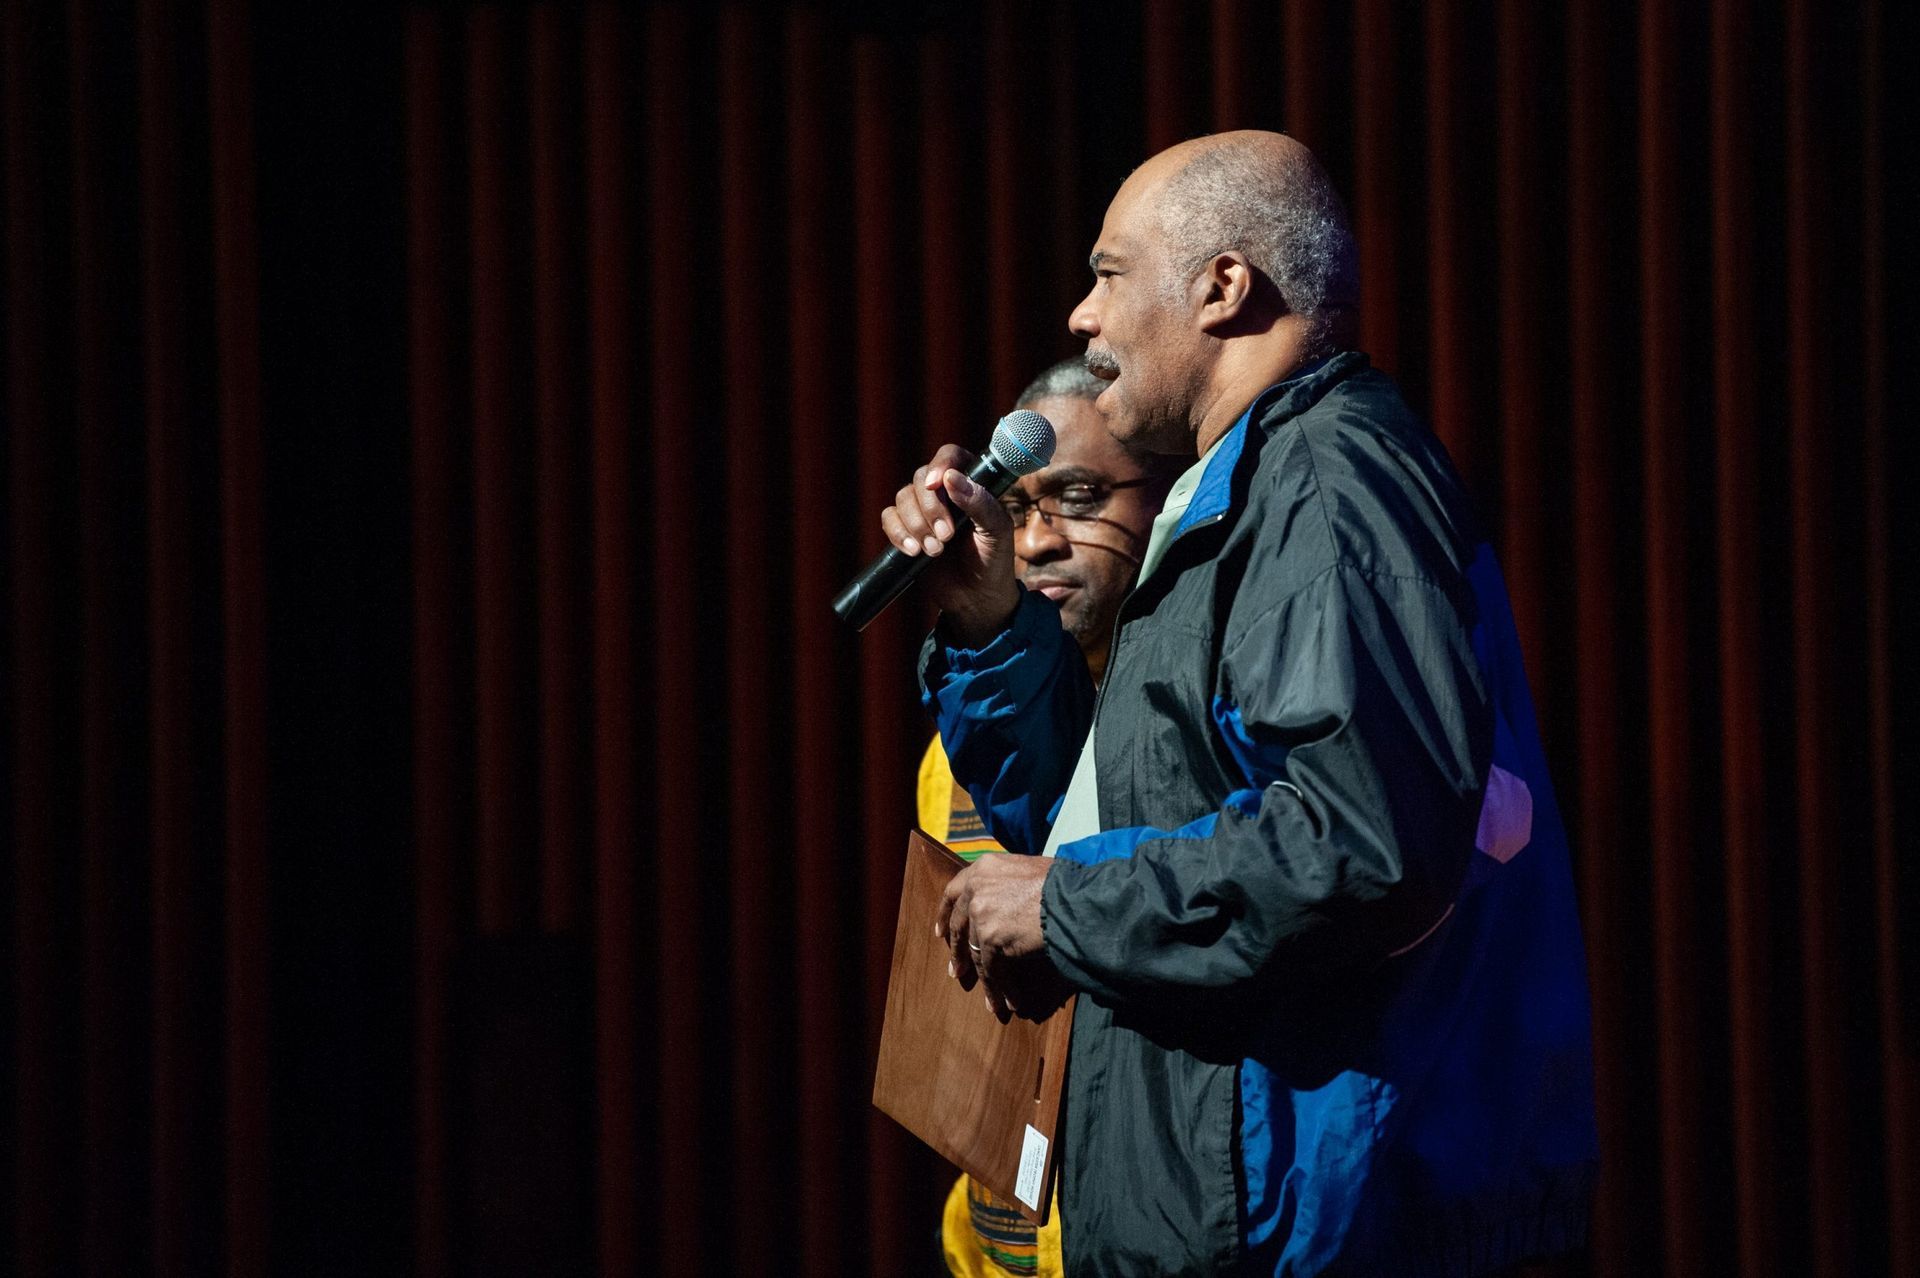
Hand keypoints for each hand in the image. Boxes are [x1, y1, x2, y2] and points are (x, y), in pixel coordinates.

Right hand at [878, 444, 1018, 643]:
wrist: (976, 598)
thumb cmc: (993, 560)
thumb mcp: (996, 532)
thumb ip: (980, 503)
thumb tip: (951, 479)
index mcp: (970, 483)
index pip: (950, 456)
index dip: (940, 465)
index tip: (936, 484)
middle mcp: (944, 492)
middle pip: (920, 477)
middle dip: (930, 509)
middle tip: (946, 536)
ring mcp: (922, 510)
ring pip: (902, 497)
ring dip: (916, 525)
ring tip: (935, 551)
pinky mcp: (906, 530)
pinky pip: (889, 518)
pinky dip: (898, 534)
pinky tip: (914, 553)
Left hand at [935, 854, 1063, 1021]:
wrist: (1074, 899)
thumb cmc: (1062, 885)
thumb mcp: (1026, 871)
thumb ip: (1007, 884)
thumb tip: (1006, 903)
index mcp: (984, 868)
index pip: (954, 891)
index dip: (946, 914)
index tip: (941, 932)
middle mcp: (977, 888)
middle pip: (959, 925)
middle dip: (957, 951)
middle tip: (956, 970)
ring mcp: (981, 914)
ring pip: (977, 953)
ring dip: (983, 979)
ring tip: (991, 999)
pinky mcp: (990, 938)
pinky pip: (992, 969)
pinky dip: (1000, 988)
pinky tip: (1009, 1002)